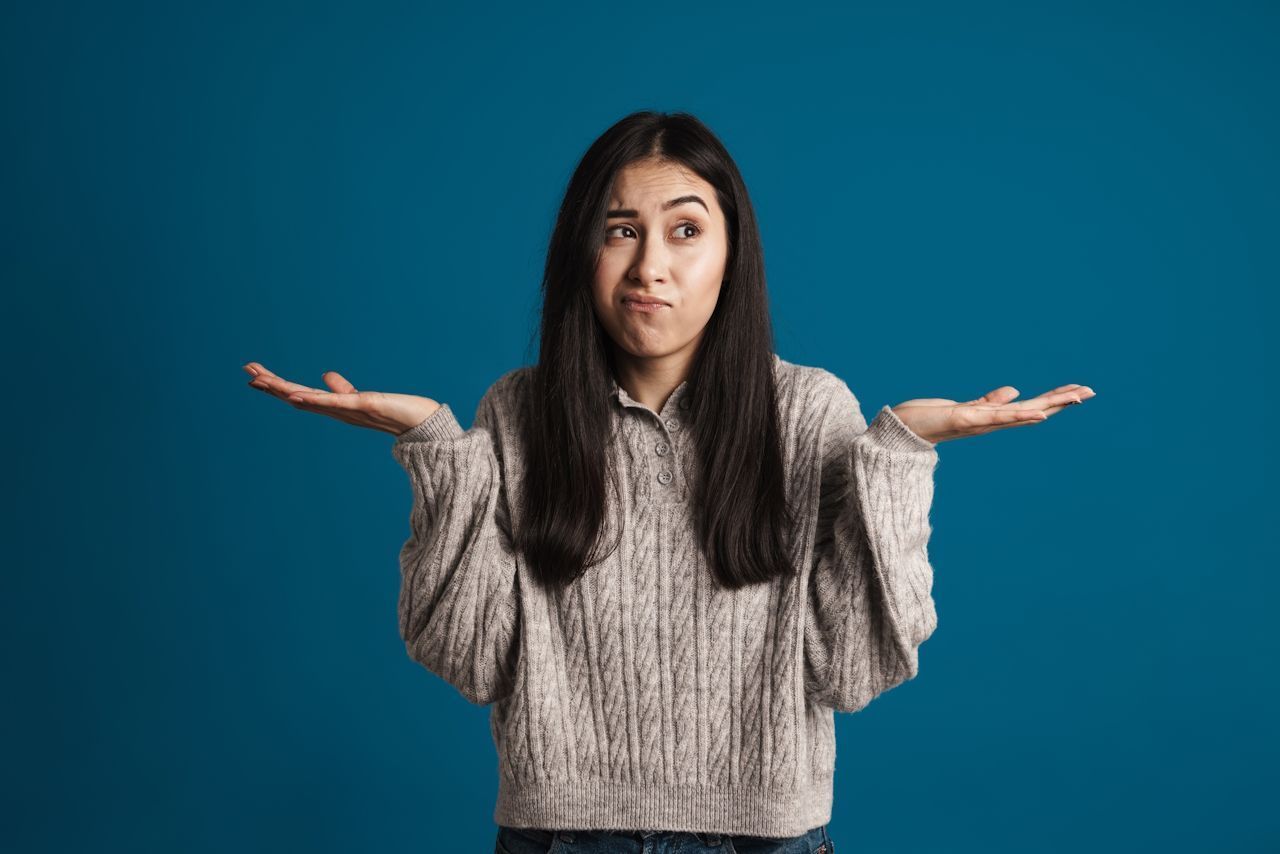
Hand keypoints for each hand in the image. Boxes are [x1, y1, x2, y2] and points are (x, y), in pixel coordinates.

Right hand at [242, 362, 440, 435]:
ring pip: (309, 400)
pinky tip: (296, 394)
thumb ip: (341, 388)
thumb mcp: (360, 397)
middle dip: (273, 386)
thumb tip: (326, 375)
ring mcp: (348, 411)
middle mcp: (336, 412)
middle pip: (297, 398)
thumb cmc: (394, 411)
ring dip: (285, 390)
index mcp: (334, 408)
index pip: (298, 395)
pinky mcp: (363, 406)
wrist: (420, 424)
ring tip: (262, 381)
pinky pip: (334, 403)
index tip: (254, 374)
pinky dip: (315, 398)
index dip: (277, 386)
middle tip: (248, 373)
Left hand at [891, 384, 1095, 444]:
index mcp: (993, 418)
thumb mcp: (967, 408)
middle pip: (1034, 411)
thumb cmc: (932, 418)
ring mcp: (980, 423)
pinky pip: (997, 418)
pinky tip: (1038, 414)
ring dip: (1049, 406)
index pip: (1030, 408)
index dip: (1055, 400)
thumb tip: (1014, 391)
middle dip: (1061, 402)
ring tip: (1074, 399)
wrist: (904, 430)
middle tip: (1090, 392)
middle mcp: (991, 423)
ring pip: (1022, 414)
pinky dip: (1018, 416)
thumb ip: (991, 401)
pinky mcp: (965, 419)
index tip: (1079, 391)